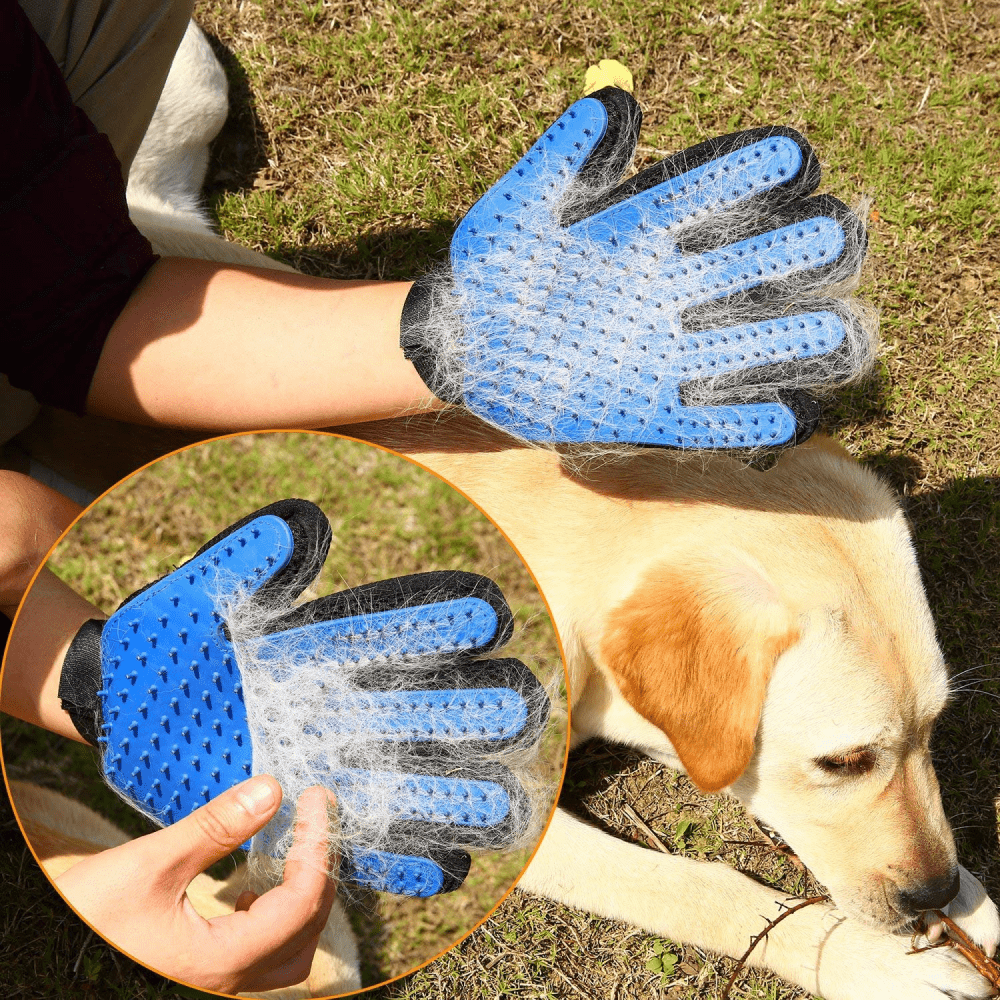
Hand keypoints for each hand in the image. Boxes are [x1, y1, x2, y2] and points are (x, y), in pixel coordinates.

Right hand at [55, 777, 337, 993]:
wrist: (43, 953)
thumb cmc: (85, 917)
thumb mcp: (148, 865)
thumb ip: (215, 829)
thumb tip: (271, 791)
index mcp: (221, 961)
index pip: (302, 901)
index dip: (318, 845)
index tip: (317, 799)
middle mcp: (226, 983)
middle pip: (307, 930)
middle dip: (319, 869)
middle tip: (315, 817)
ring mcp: (214, 985)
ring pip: (290, 951)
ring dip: (302, 899)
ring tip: (292, 850)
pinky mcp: (200, 977)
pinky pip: (261, 954)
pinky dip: (275, 916)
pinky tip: (251, 888)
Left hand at [57, 499, 548, 895]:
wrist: (119, 708)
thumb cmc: (162, 647)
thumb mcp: (201, 599)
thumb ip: (248, 562)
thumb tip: (303, 522)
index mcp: (314, 653)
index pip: (385, 634)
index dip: (433, 627)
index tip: (486, 616)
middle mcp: (330, 710)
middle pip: (410, 709)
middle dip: (464, 710)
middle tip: (519, 707)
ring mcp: (318, 765)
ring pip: (398, 778)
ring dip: (450, 791)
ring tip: (503, 800)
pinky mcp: (296, 816)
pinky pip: (359, 842)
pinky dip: (400, 857)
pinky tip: (445, 865)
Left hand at [400, 86, 872, 448]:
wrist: (463, 345)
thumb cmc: (492, 269)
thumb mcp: (520, 208)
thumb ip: (564, 157)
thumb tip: (617, 103)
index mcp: (640, 237)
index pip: (707, 200)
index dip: (748, 177)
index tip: (789, 160)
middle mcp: (663, 293)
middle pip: (745, 271)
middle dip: (792, 255)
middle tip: (829, 240)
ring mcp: (657, 355)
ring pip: (741, 348)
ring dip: (790, 342)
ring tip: (835, 334)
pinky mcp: (641, 413)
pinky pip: (702, 420)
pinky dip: (741, 420)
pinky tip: (784, 416)